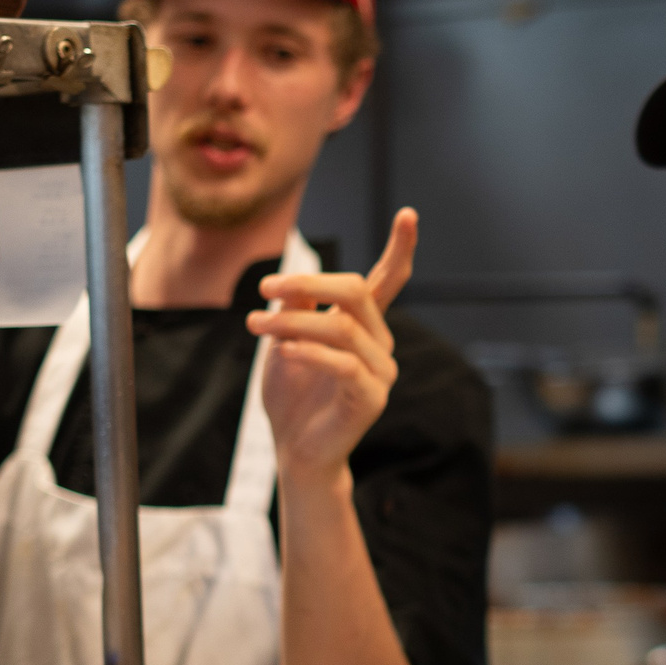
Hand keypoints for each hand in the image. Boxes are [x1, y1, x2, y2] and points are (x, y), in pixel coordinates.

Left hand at [250, 206, 419, 481]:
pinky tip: (285, 350)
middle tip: (264, 287)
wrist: (295, 450)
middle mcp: (380, 343)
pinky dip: (310, 352)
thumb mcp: (284, 339)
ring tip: (256, 325)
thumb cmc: (292, 395)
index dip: (399, 248)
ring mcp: (380, 371)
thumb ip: (295, 307)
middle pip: (355, 292)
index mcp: (364, 325)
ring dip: (292, 321)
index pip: (387, 281)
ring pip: (341, 327)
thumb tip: (292, 279)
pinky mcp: (371, 398)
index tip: (409, 214)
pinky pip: (343, 364)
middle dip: (307, 281)